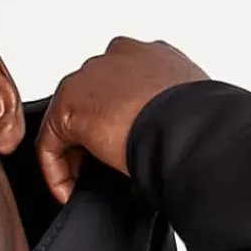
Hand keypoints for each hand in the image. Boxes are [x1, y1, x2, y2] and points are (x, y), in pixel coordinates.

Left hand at [34, 36, 210, 204]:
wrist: (190, 128)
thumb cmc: (200, 123)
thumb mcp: (183, 113)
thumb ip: (163, 115)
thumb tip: (160, 139)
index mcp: (149, 57)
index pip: (119, 90)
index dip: (115, 127)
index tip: (120, 154)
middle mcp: (117, 58)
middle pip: (90, 102)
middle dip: (90, 141)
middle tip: (98, 174)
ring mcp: (90, 76)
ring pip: (68, 121)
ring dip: (73, 157)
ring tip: (83, 186)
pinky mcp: (69, 104)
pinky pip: (50, 143)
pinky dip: (56, 172)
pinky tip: (69, 192)